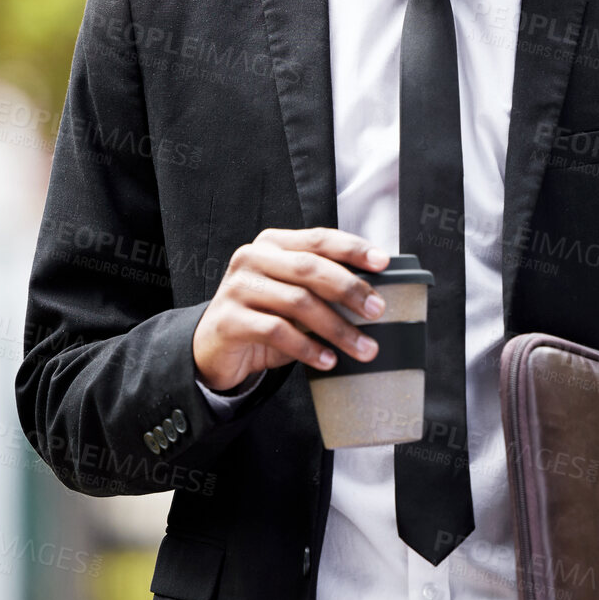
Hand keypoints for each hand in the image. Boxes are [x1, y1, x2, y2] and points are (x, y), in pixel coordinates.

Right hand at [191, 227, 388, 391]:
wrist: (214, 348)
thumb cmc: (264, 317)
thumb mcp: (293, 295)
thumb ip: (321, 286)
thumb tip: (374, 295)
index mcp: (273, 244)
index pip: (319, 239)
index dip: (353, 249)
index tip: (384, 263)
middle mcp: (253, 258)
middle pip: (310, 268)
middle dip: (350, 289)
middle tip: (378, 311)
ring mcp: (238, 287)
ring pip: (298, 302)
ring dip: (337, 329)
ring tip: (364, 348)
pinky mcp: (229, 320)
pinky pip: (277, 331)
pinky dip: (308, 348)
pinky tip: (328, 360)